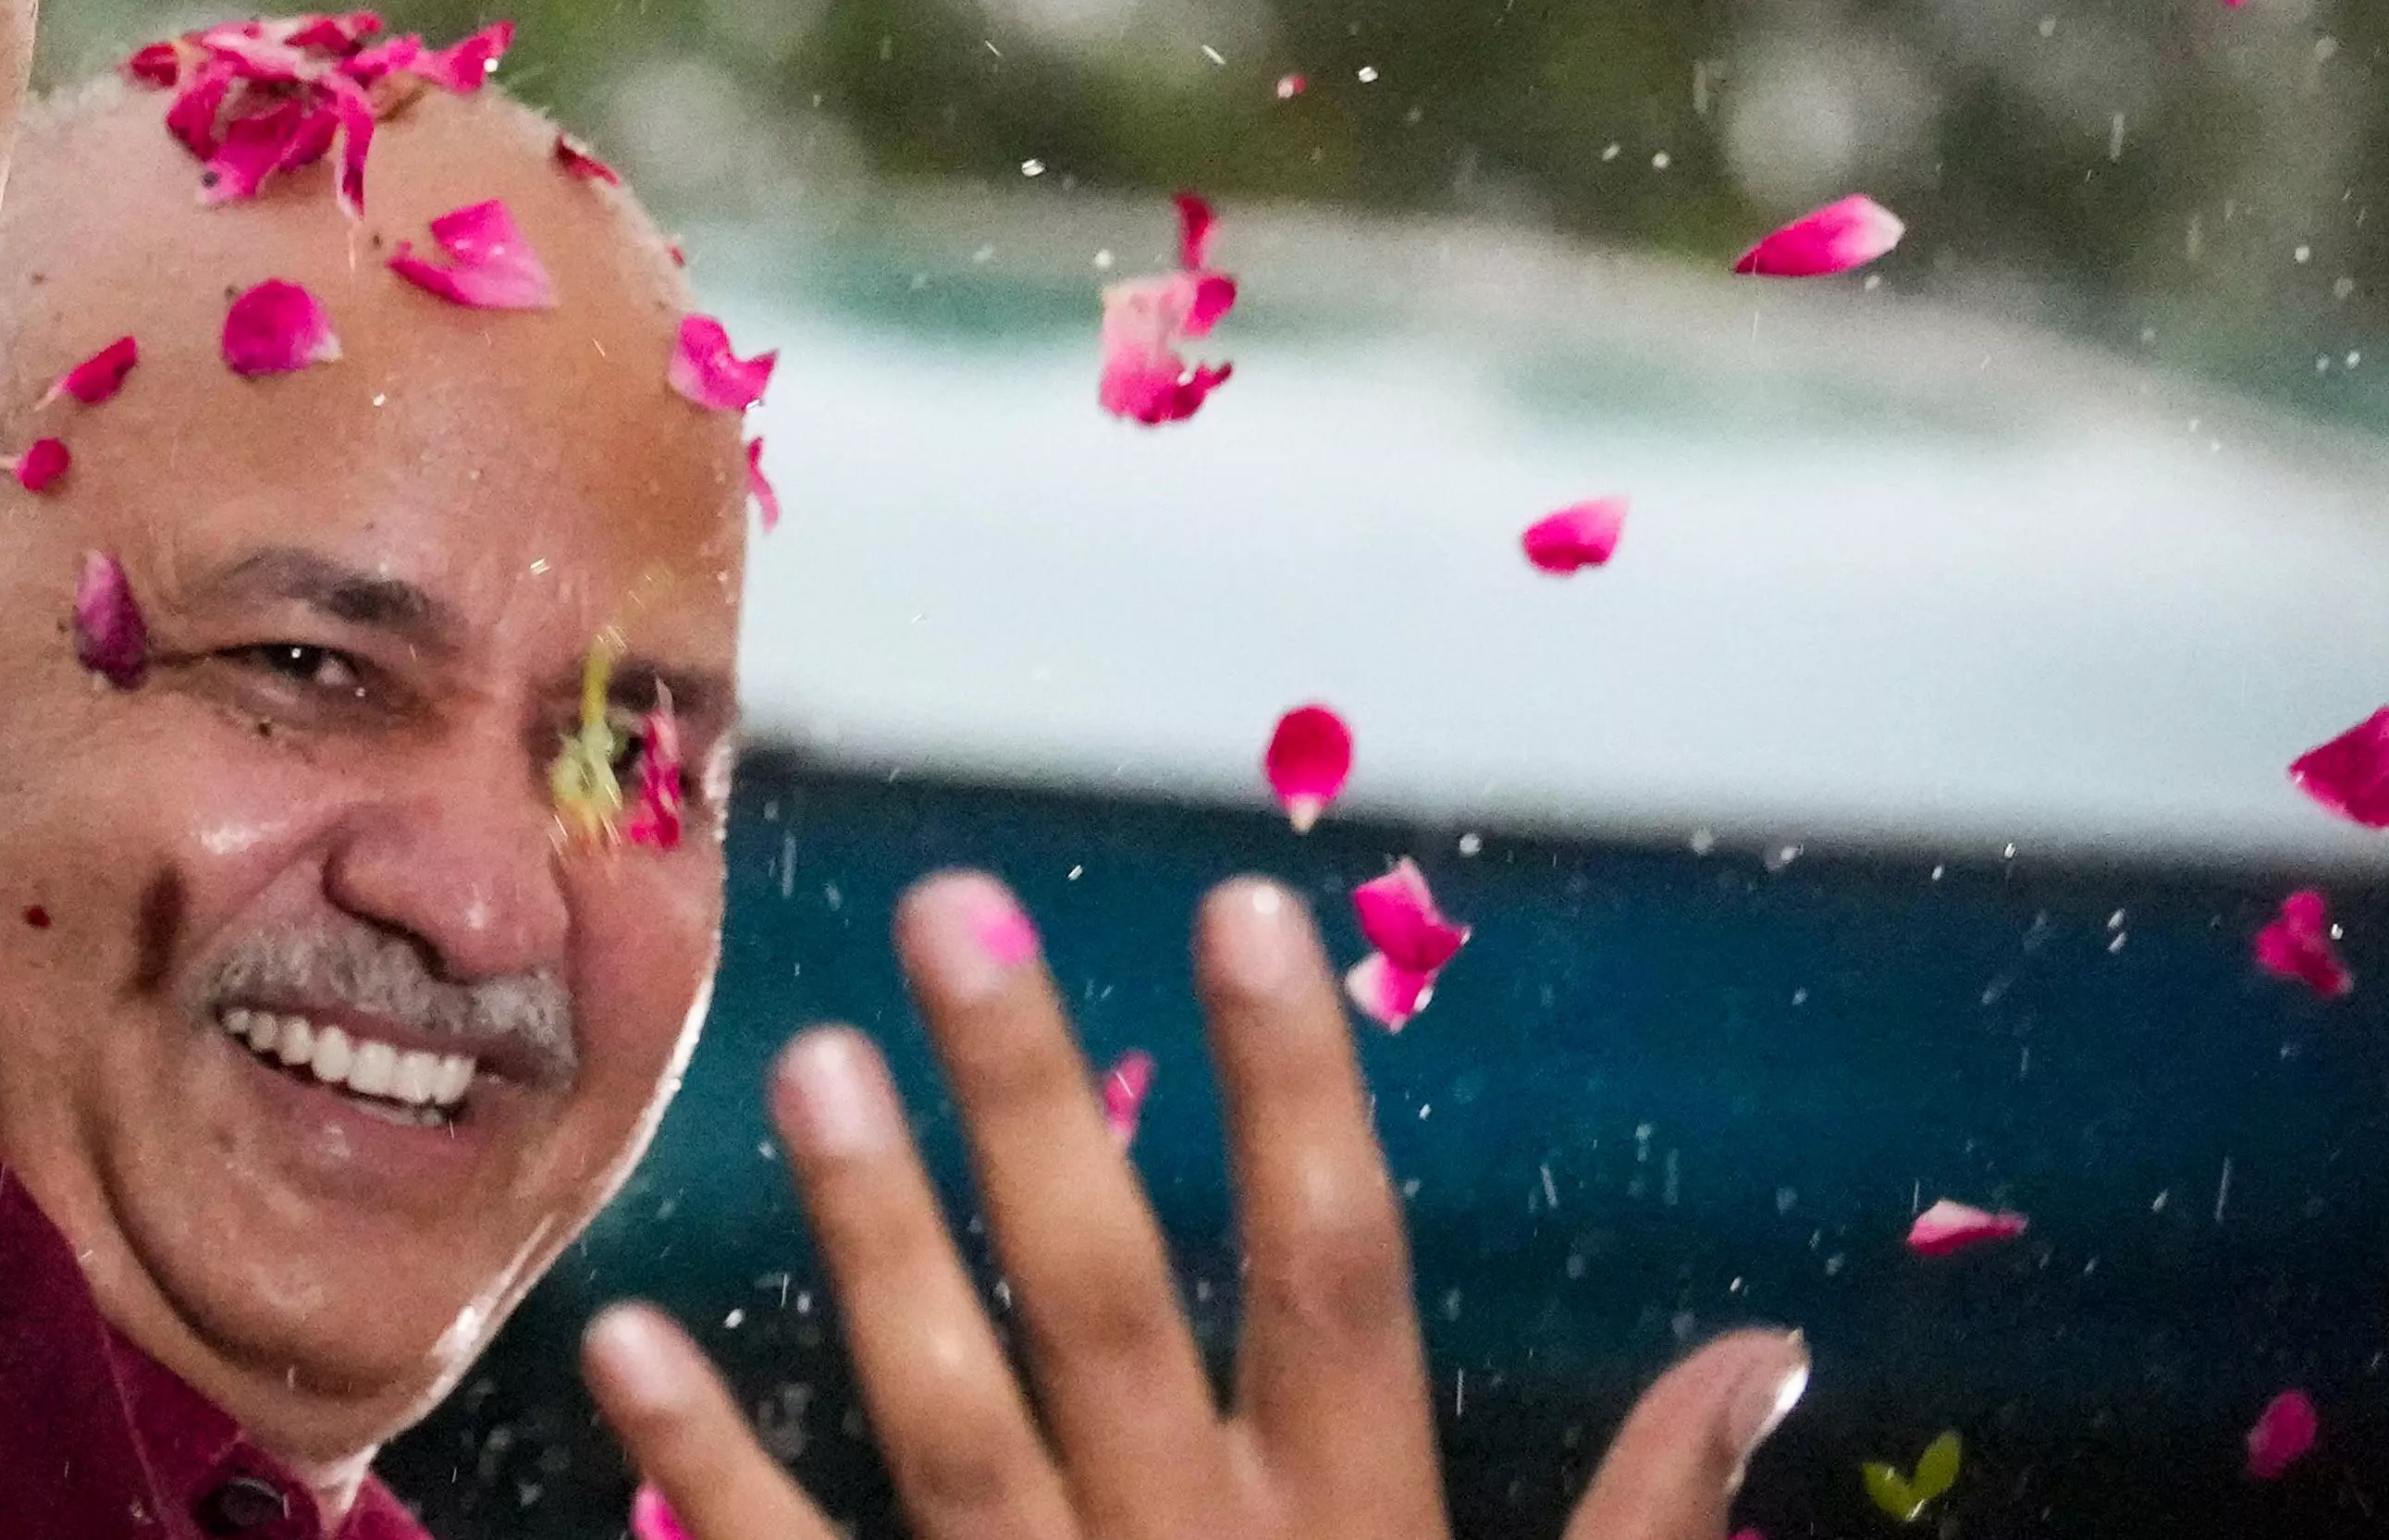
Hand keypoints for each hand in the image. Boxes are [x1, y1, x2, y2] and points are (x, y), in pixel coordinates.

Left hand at [584, 874, 1808, 1539]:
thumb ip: (1649, 1515)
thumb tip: (1769, 1350)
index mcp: (1353, 1530)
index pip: (1337, 1274)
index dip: (1295, 1092)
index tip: (1237, 910)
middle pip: (1109, 1300)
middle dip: (1032, 1102)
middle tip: (949, 917)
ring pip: (950, 1416)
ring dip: (873, 1240)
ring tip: (805, 1061)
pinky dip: (706, 1461)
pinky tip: (620, 1332)